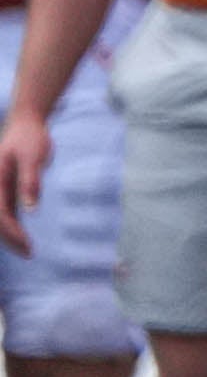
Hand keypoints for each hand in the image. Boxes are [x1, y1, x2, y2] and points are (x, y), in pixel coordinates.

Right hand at [0, 111, 48, 256]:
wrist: (26, 123)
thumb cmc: (31, 138)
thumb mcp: (34, 156)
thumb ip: (31, 181)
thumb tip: (30, 208)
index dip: (10, 232)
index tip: (27, 244)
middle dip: (9, 239)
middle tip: (29, 253)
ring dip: (8, 235)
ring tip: (27, 249)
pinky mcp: (3, 189)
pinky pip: (2, 212)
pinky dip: (10, 225)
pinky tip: (21, 237)